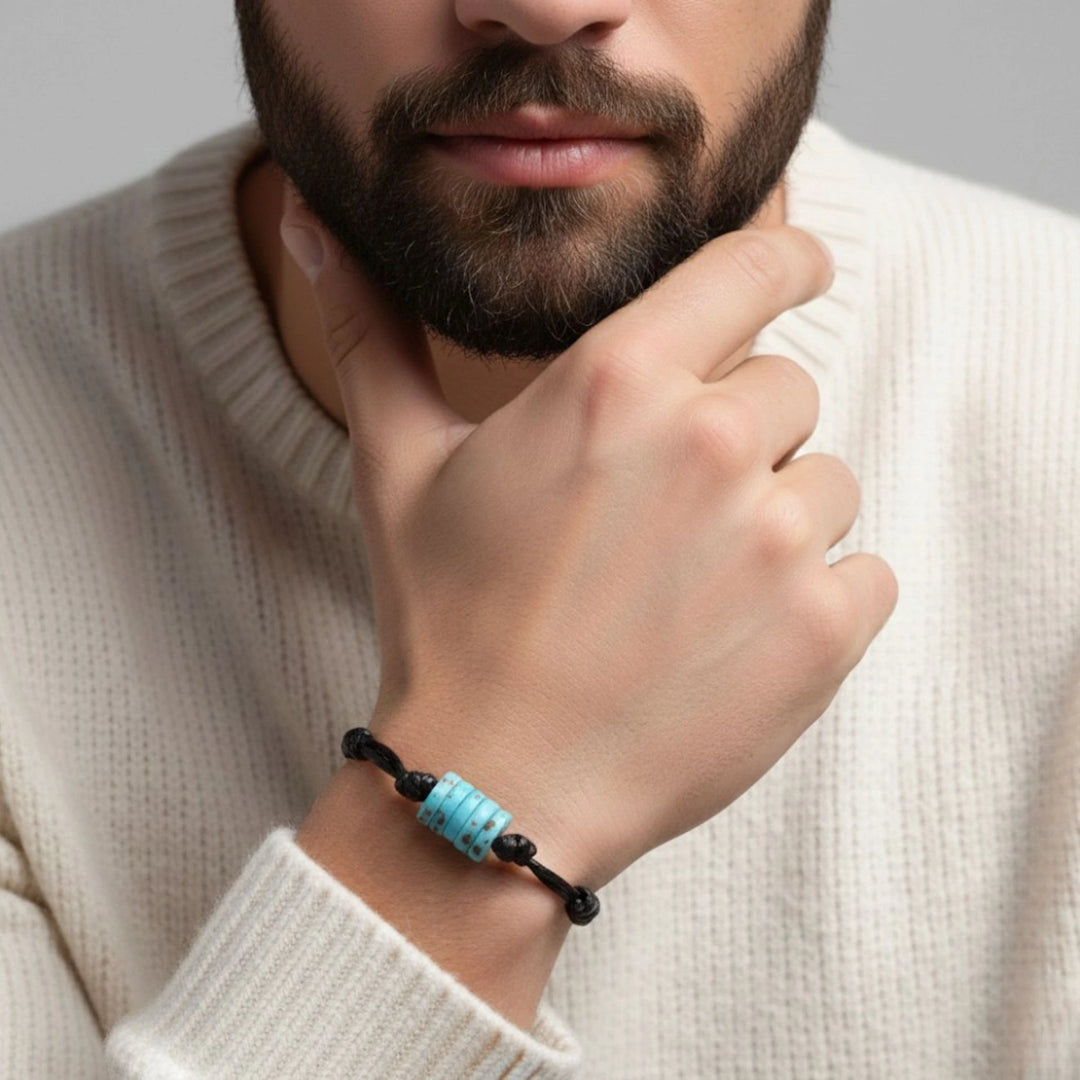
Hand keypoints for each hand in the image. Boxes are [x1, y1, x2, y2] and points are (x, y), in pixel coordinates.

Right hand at [280, 184, 898, 892]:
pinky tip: (733, 637)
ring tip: (686, 588)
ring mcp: (777, 539)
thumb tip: (306, 219)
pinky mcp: (823, 630)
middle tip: (660, 517)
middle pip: (788, 389)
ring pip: (829, 483)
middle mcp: (712, 441)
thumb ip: (369, 330)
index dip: (788, 258)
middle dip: (740, 434)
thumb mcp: (398, 464)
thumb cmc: (448, 621)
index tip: (800, 267)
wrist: (493, 786)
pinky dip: (818, 597)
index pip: (756, 265)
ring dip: (777, 521)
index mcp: (618, 380)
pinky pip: (866, 572)